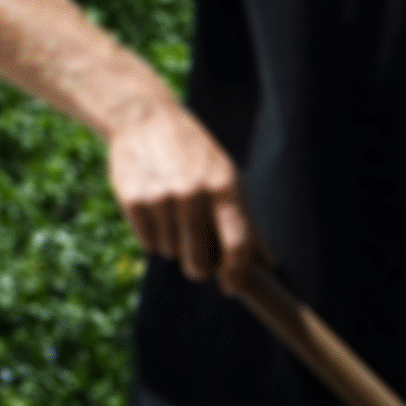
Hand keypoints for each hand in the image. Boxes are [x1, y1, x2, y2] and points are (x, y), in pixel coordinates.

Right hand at [104, 97, 268, 290]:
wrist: (145, 118)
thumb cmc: (196, 156)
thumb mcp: (228, 177)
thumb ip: (248, 223)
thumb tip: (271, 266)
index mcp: (224, 187)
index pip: (237, 245)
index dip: (237, 274)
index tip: (232, 287)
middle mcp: (193, 193)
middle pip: (200, 263)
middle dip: (200, 267)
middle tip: (198, 255)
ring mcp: (162, 198)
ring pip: (172, 254)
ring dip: (174, 244)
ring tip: (172, 211)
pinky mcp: (134, 201)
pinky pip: (149, 244)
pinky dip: (153, 236)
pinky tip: (154, 207)